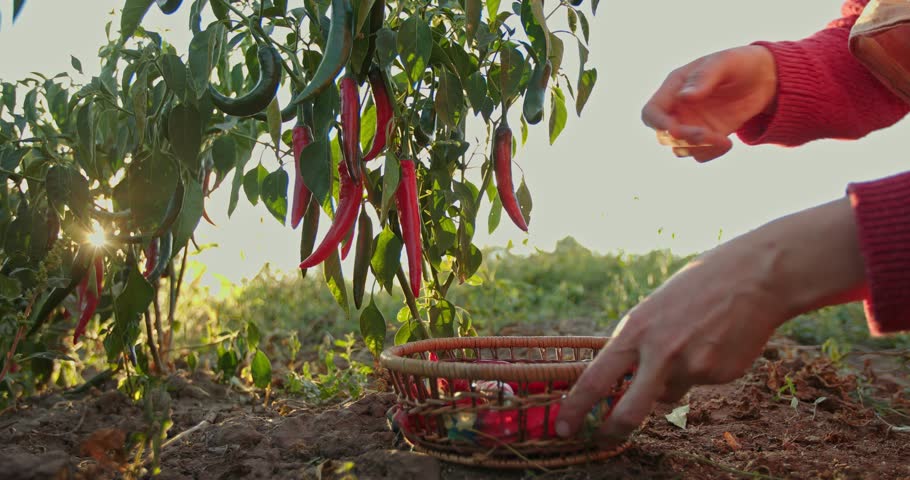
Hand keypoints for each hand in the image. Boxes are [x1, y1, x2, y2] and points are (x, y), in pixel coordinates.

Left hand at [555, 197, 866, 442]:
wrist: (752, 277)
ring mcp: (691, 365)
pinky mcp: (718, 375)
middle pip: (628, 410)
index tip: (561, 428)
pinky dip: (703, 369)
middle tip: (602, 440)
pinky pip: (698, 383)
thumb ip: (636, 346)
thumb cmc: (696, 289)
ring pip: (668, 395)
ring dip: (671, 380)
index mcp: (635, 329)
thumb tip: (619, 384)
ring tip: (692, 341)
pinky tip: (717, 340)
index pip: (595, 378)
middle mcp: (659, 351)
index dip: (575, 408)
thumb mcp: (653, 310)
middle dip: (612, 430)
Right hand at [642, 45, 777, 161]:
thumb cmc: (740, 63)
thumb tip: (683, 97)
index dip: (657, 124)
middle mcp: (678, 109)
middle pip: (665, 135)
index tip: (675, 131)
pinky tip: (727, 144)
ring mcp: (692, 125)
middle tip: (710, 136)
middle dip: (685, 139)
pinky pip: (700, 155)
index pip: (652, 112)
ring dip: (699, 149)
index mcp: (674, 88)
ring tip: (724, 141)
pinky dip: (711, 154)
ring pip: (680, 148)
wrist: (764, 78)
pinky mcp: (707, 137)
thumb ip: (703, 78)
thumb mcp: (724, 63)